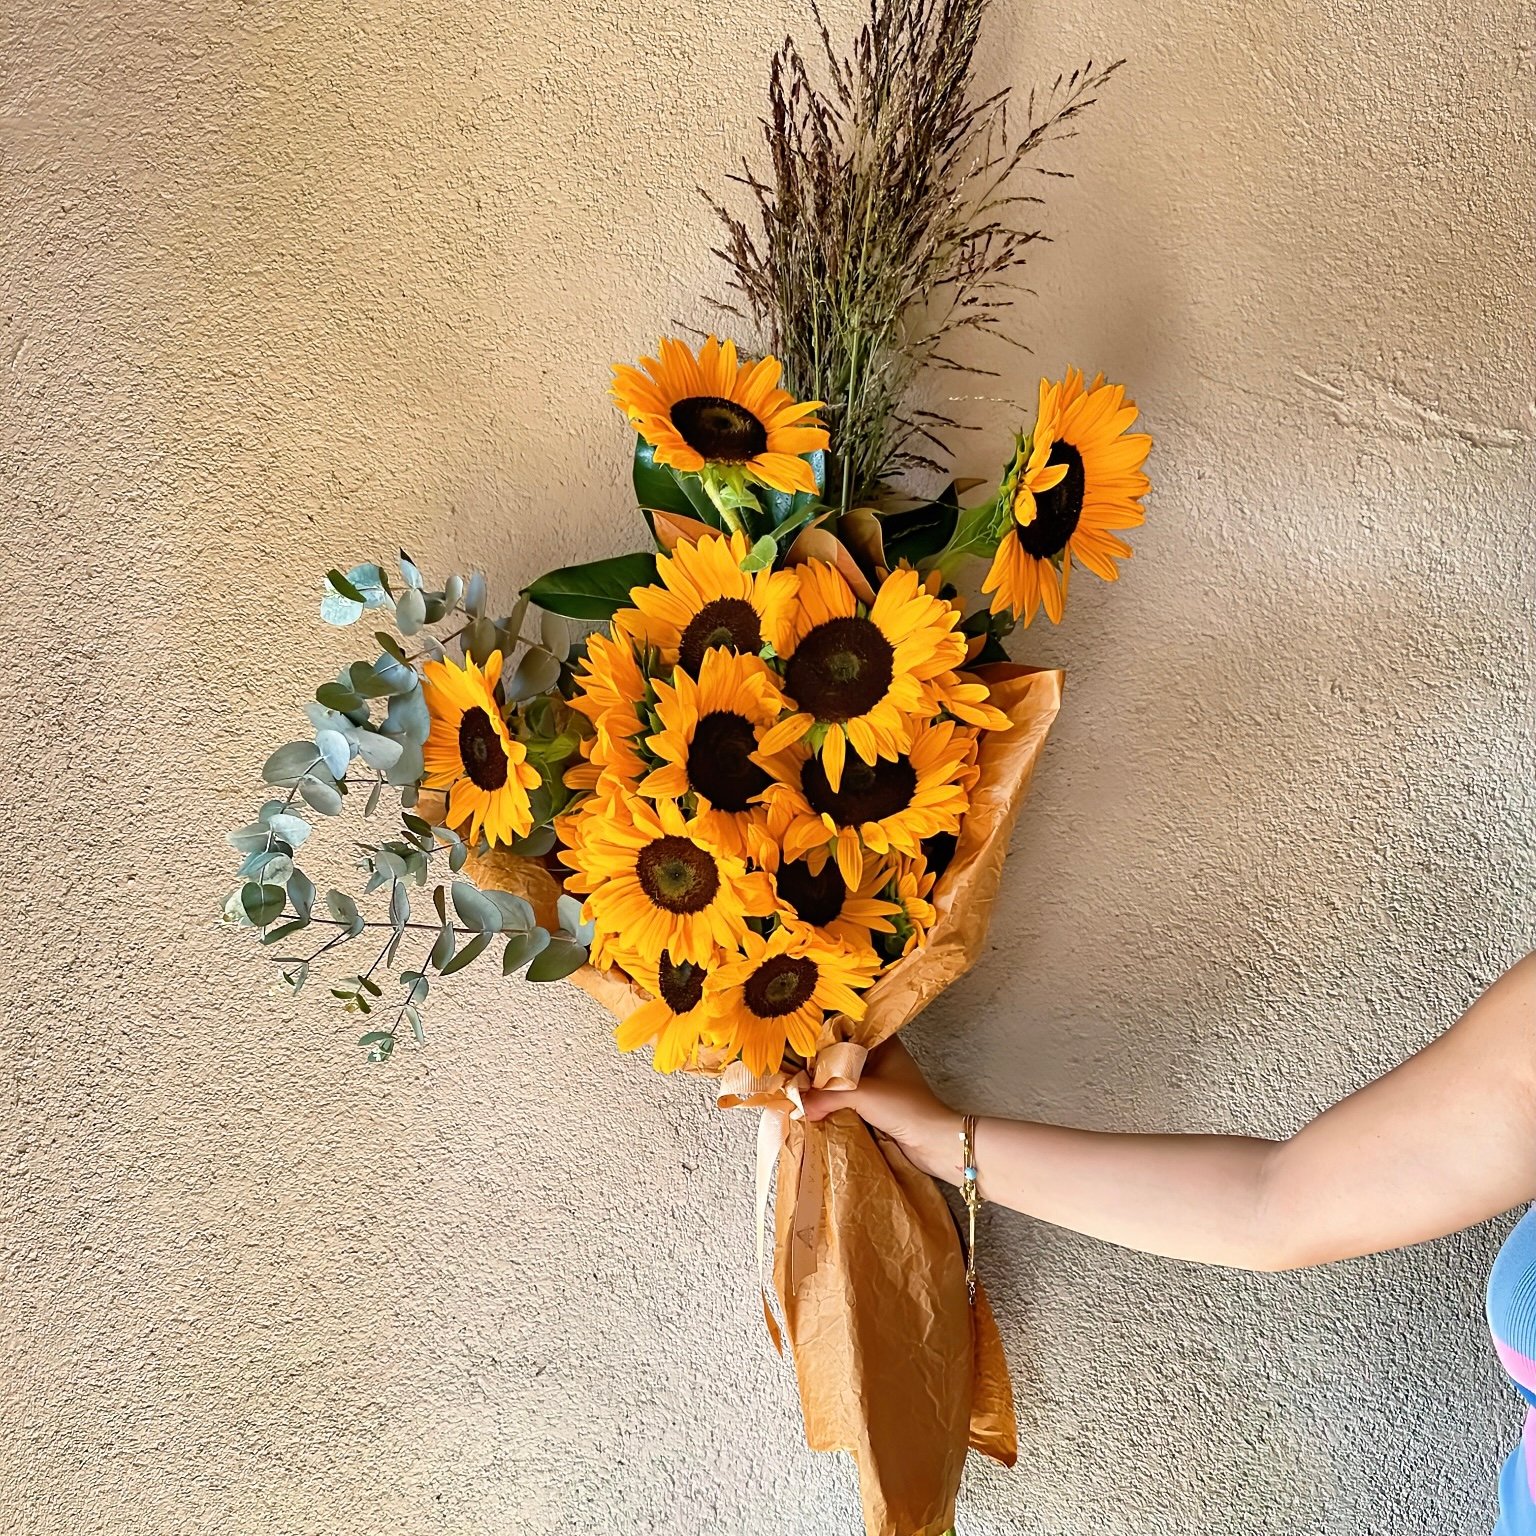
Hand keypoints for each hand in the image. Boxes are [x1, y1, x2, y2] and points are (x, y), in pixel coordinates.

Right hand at [801, 1036, 963, 1183]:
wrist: (934, 1143)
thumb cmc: (905, 1107)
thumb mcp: (862, 1095)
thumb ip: (826, 1095)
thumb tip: (796, 1105)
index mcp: (883, 1043)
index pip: (847, 1031)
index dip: (823, 1037)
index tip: (798, 1043)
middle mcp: (880, 1058)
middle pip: (842, 1056)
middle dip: (820, 1064)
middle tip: (793, 1067)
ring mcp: (879, 1082)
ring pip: (844, 1078)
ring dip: (826, 1086)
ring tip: (798, 1086)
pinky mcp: (877, 1105)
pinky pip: (848, 1097)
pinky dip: (833, 1101)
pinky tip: (814, 1104)